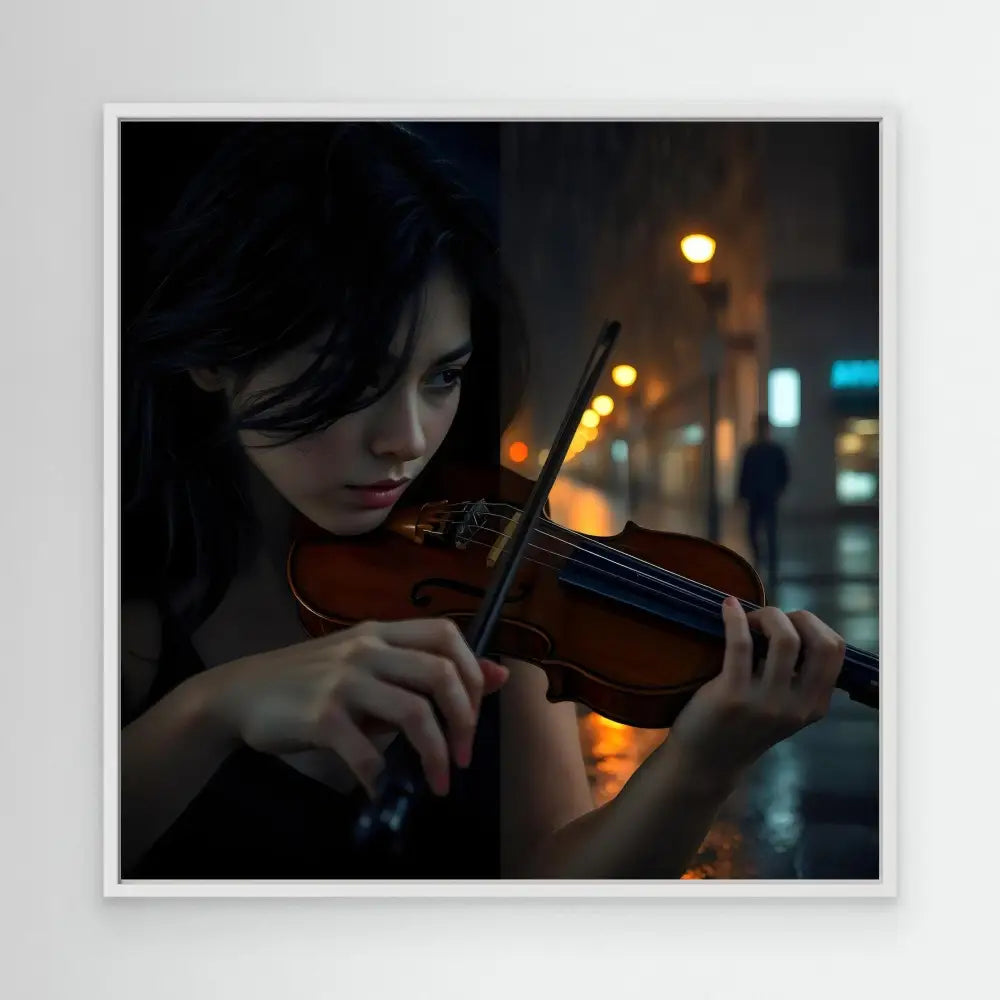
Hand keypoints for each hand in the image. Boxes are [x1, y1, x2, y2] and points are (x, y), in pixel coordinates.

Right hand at [199, 618, 509, 797]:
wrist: (241, 693)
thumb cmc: (310, 681)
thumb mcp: (369, 665)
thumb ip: (424, 670)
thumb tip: (498, 674)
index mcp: (382, 633)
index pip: (447, 634)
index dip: (475, 672)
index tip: (475, 713)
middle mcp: (367, 649)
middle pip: (441, 673)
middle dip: (466, 719)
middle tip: (464, 756)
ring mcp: (343, 680)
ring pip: (414, 711)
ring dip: (437, 753)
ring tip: (439, 781)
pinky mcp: (321, 715)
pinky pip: (367, 753)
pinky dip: (384, 779)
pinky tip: (385, 792)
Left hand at [664, 597, 845, 784]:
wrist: (706, 762)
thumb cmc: (742, 725)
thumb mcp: (783, 708)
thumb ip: (795, 677)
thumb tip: (789, 622)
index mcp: (815, 705)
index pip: (835, 650)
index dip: (814, 625)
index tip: (789, 623)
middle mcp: (797, 706)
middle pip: (820, 642)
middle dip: (798, 616)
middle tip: (770, 619)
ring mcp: (766, 703)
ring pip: (784, 638)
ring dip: (766, 615)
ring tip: (747, 618)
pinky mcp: (733, 696)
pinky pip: (741, 644)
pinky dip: (735, 618)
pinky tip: (728, 607)